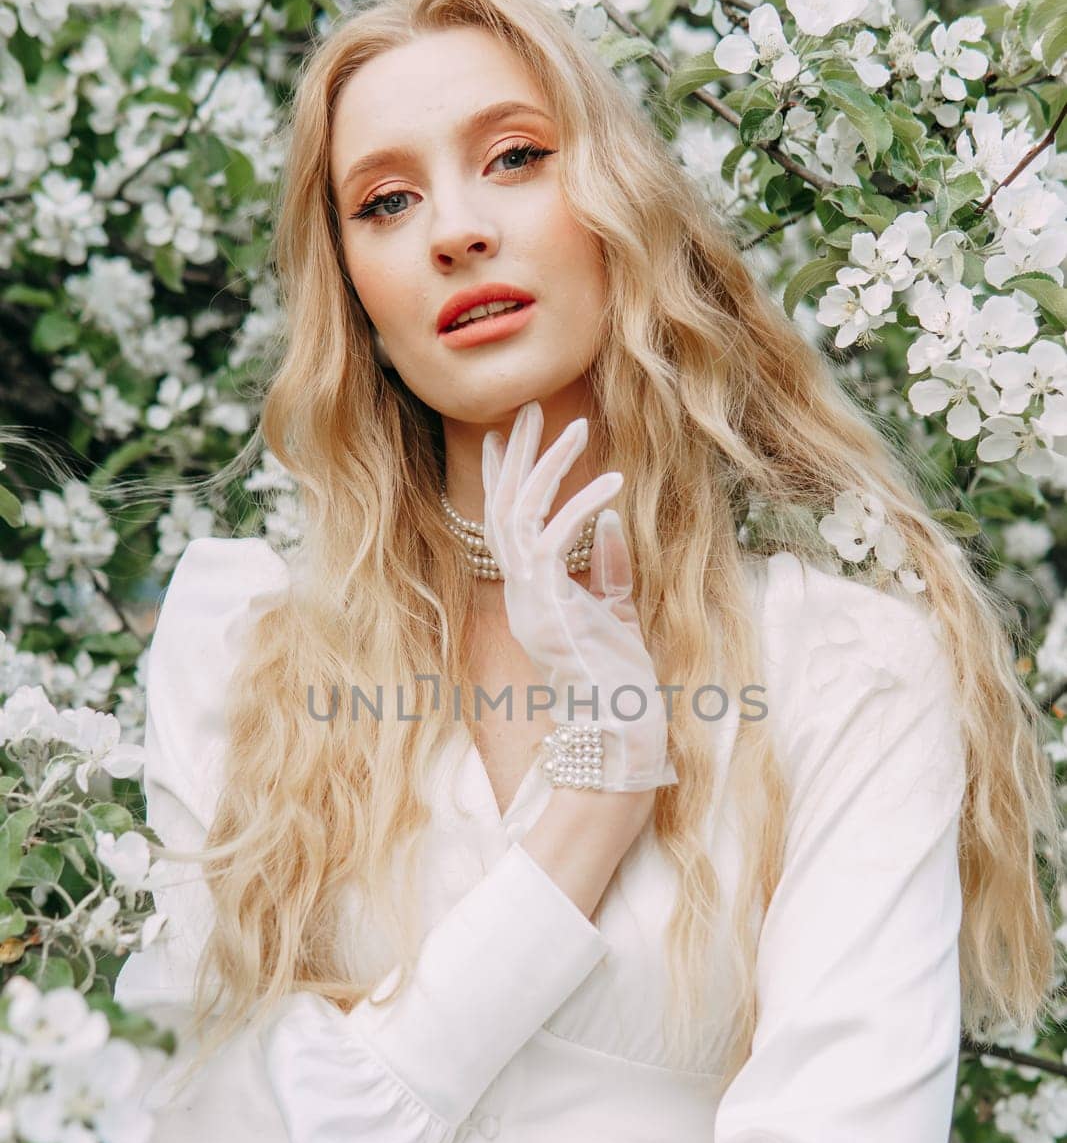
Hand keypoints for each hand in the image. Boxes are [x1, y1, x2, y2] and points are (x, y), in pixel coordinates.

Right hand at [482, 401, 677, 792]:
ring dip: (547, 467)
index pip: (507, 526)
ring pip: (519, 516)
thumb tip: (610, 517)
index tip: (500, 437)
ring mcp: (528, 602)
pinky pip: (553, 540)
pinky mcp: (546, 606)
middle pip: (503, 510)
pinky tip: (612, 482)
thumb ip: (608, 570)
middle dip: (515, 456)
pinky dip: (582, 506)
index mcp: (532, 598)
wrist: (620, 734)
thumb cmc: (622, 686)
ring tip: (574, 425)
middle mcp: (520, 596)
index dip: (501, 479)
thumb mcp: (619, 615)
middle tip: (526, 407)